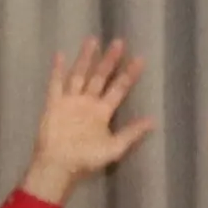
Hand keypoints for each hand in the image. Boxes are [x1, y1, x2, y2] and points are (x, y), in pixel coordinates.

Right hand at [25, 36, 154, 195]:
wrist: (59, 167)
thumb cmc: (86, 160)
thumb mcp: (114, 148)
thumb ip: (131, 133)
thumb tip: (153, 121)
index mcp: (102, 113)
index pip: (118, 89)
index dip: (129, 75)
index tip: (140, 59)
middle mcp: (88, 103)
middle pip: (100, 77)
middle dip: (109, 61)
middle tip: (119, 42)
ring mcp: (71, 102)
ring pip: (80, 75)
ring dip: (86, 58)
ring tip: (93, 40)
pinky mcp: (54, 105)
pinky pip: (56, 85)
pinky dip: (57, 71)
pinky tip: (60, 55)